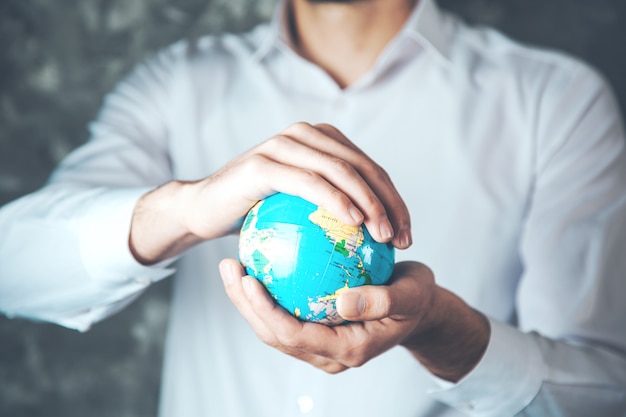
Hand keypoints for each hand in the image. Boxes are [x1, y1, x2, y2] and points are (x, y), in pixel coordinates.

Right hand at [129, 122, 411, 263]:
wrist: (202, 208)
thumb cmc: (254, 214)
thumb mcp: (298, 208)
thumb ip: (331, 207)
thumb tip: (375, 236)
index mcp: (320, 140)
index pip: (369, 168)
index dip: (394, 199)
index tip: (406, 234)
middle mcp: (304, 133)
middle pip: (362, 166)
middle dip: (389, 203)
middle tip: (402, 239)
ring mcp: (283, 144)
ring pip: (340, 170)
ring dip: (369, 203)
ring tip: (384, 235)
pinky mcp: (263, 163)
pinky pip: (309, 182)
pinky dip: (335, 200)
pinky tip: (354, 222)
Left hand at [219, 259, 489, 380]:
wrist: (420, 308)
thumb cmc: (418, 298)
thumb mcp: (411, 295)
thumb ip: (382, 302)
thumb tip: (343, 302)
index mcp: (347, 349)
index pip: (296, 335)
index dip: (267, 311)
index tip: (248, 279)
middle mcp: (328, 352)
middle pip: (275, 334)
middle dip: (245, 304)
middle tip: (229, 266)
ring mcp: (320, 343)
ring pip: (274, 326)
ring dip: (248, 300)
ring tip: (232, 264)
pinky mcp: (317, 328)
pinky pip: (285, 312)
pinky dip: (267, 292)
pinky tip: (257, 261)